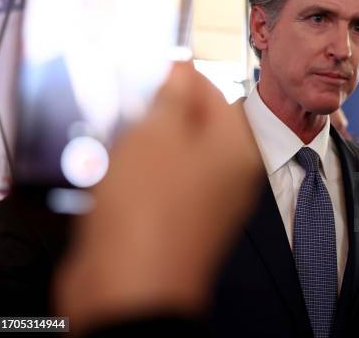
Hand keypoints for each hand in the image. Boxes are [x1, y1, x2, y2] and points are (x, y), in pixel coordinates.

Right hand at [55, 61, 262, 332]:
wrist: (133, 291)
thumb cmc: (148, 209)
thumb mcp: (156, 134)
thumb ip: (172, 95)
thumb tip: (182, 66)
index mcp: (237, 148)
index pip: (215, 93)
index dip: (180, 77)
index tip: (151, 72)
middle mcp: (231, 176)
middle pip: (197, 126)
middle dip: (161, 116)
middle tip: (133, 116)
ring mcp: (209, 203)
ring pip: (178, 156)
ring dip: (148, 149)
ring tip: (124, 153)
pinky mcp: (182, 224)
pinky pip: (166, 186)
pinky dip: (143, 178)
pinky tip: (121, 183)